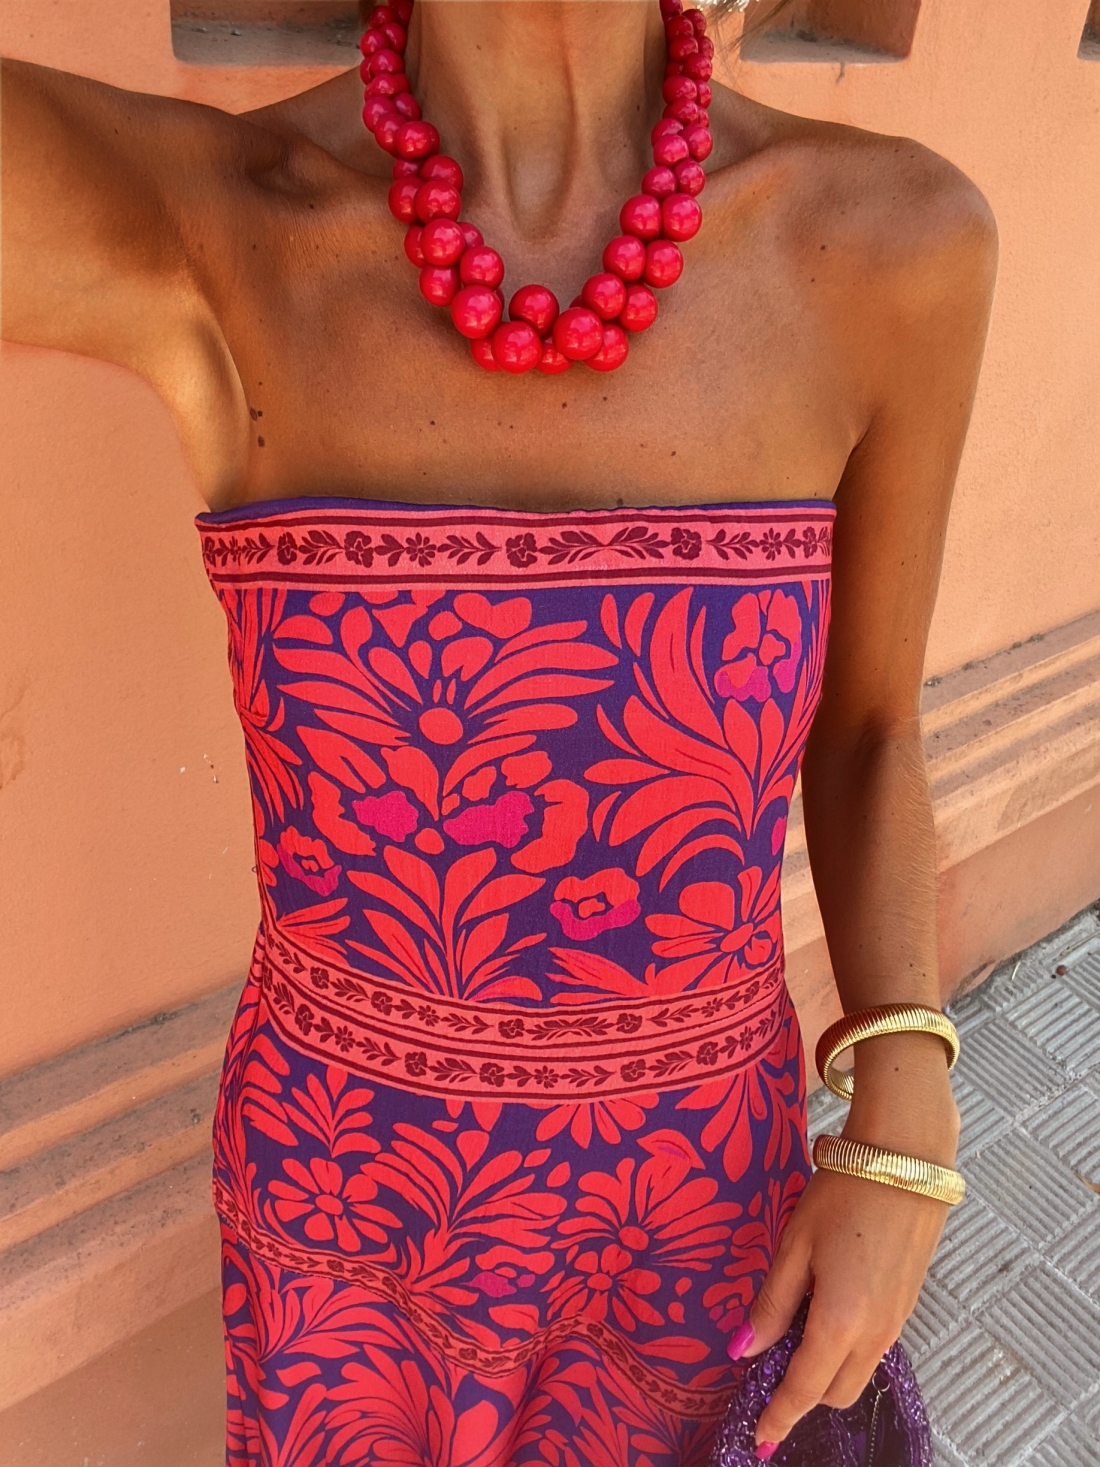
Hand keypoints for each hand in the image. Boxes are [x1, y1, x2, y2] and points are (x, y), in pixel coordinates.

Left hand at [732, 1036, 959, 1456]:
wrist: (906, 1162)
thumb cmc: (842, 1195)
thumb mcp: (795, 1244)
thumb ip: (771, 1303)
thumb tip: (741, 1350)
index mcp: (841, 1322)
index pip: (805, 1390)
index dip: (779, 1418)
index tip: (758, 1443)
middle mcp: (875, 1334)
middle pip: (835, 1392)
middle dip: (802, 1393)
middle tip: (769, 1362)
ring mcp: (897, 1322)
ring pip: (857, 1372)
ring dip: (826, 1371)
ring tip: (794, 1333)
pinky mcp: (907, 1306)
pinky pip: (873, 1348)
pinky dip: (846, 1348)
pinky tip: (826, 1311)